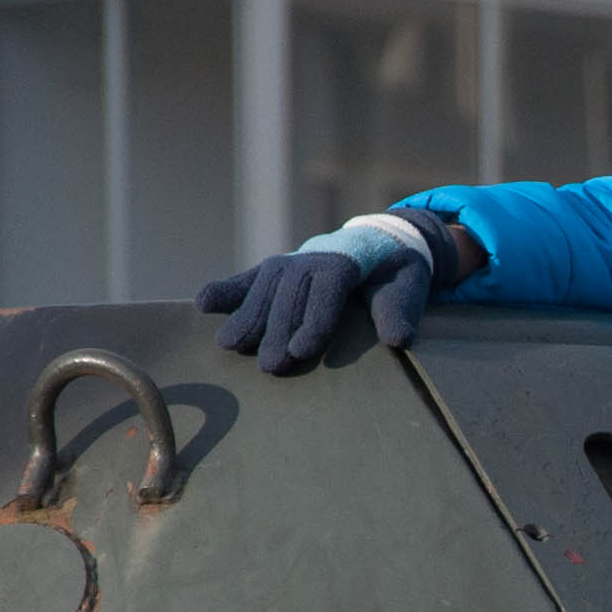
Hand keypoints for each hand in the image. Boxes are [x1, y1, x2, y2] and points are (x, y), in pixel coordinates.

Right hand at [199, 239, 426, 372]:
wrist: (377, 243)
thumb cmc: (394, 272)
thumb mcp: (407, 287)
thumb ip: (400, 311)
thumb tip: (399, 339)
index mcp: (346, 259)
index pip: (327, 290)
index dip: (314, 320)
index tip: (301, 351)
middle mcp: (311, 257)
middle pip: (290, 294)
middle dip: (277, 331)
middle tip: (270, 368)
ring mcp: (289, 262)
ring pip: (264, 288)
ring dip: (247, 317)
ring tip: (230, 345)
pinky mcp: (274, 270)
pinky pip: (248, 279)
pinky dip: (226, 290)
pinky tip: (204, 304)